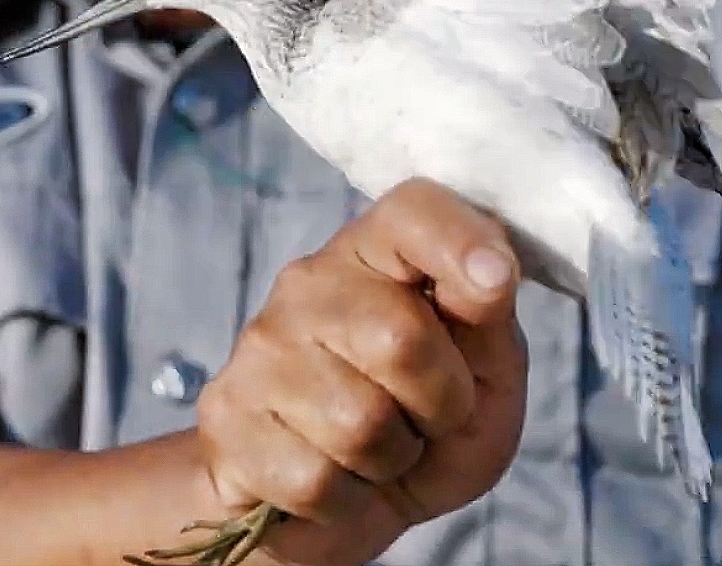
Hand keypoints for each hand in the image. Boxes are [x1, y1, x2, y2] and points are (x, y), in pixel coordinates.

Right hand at [192, 178, 529, 564]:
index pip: (412, 212)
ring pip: (360, 424)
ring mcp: (260, 348)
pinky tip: (334, 480)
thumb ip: (491, 325)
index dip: (461, 239)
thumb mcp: (487, 381)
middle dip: (440, 405)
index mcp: (378, 255)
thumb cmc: (423, 428)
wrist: (334, 509)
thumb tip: (490, 274)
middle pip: (399, 337)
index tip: (497, 282)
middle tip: (427, 419)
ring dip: (391, 460)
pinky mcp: (224, 416)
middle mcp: (309, 284)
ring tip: (378, 452)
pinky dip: (344, 502)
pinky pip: (314, 480)